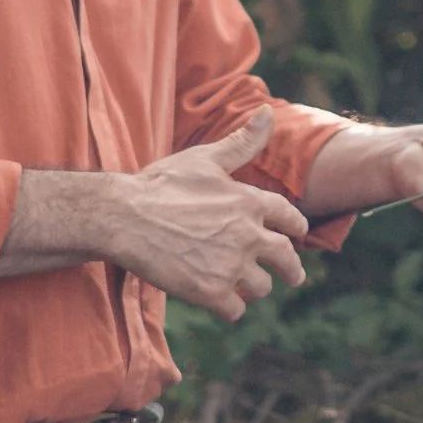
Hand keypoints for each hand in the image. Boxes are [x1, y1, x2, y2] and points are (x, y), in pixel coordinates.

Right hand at [104, 110, 309, 318]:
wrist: (124, 217)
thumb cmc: (160, 184)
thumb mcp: (204, 159)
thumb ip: (241, 143)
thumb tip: (268, 113)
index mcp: (250, 201)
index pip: (290, 217)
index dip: (296, 226)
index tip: (298, 233)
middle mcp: (248, 235)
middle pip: (286, 260)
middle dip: (292, 270)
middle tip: (293, 277)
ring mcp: (231, 266)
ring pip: (261, 288)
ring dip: (252, 287)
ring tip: (243, 286)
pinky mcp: (211, 292)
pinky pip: (235, 310)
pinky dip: (228, 307)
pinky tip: (218, 301)